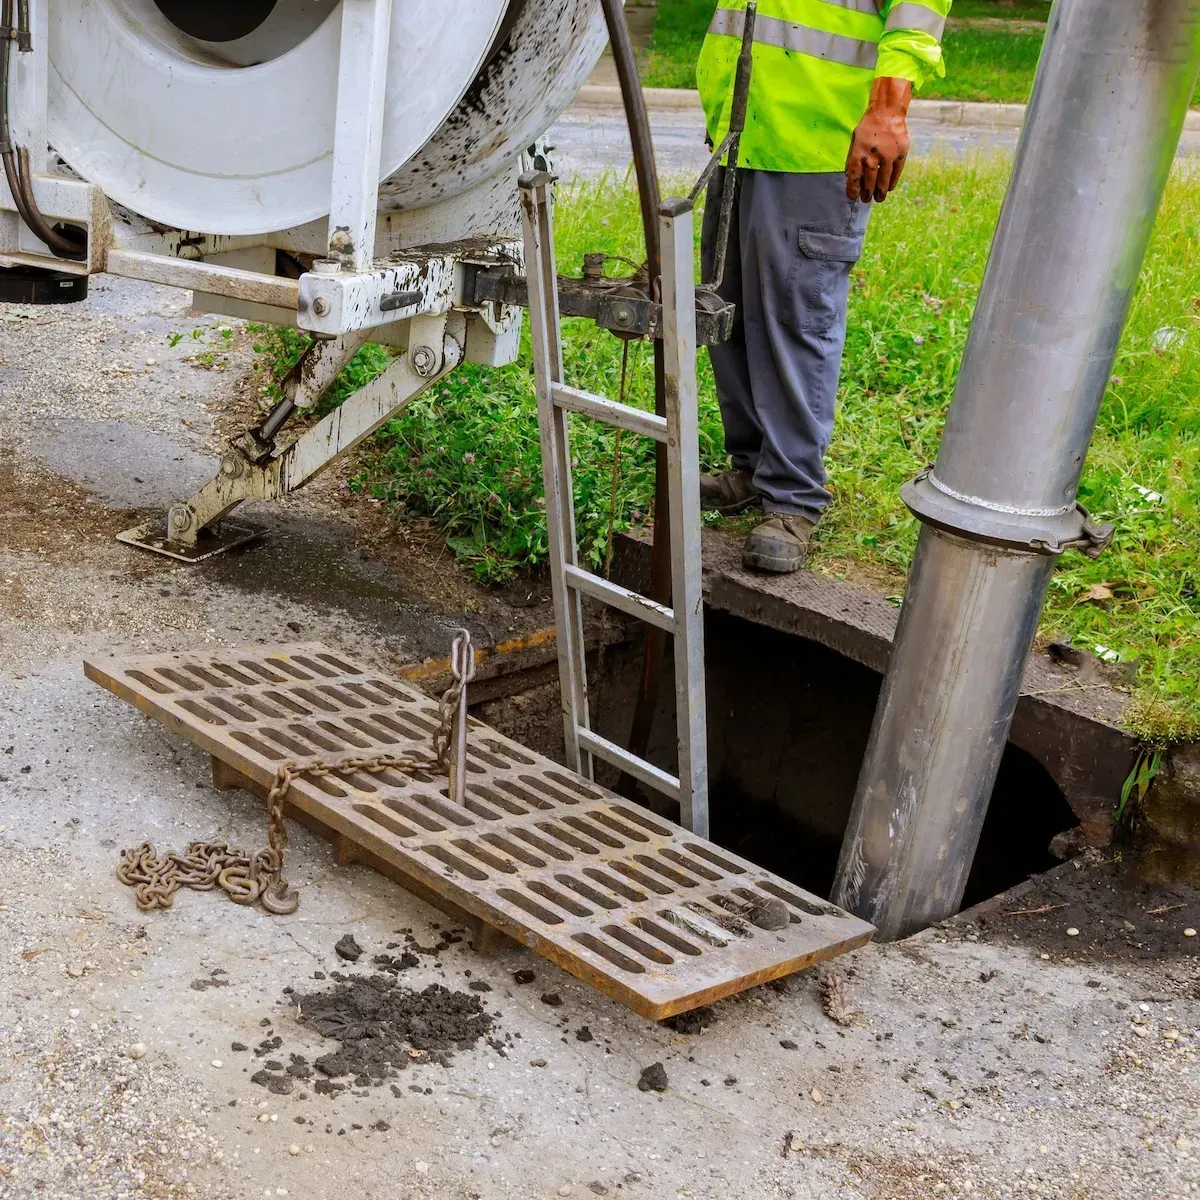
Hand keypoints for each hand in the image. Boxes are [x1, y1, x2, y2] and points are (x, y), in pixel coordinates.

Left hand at [845, 77, 912, 203]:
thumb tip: (850, 179)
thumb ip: (853, 160)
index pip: (854, 177)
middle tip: (866, 200)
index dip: (853, 189)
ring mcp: (888, 155)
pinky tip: (889, 188)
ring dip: (880, 192)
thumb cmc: (868, 129)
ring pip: (883, 180)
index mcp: (859, 153)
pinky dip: (892, 182)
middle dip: (867, 194)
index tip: (853, 196)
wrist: (887, 112)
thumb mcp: (855, 142)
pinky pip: (896, 173)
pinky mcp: (901, 153)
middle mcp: (873, 156)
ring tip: (878, 199)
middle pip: (869, 182)